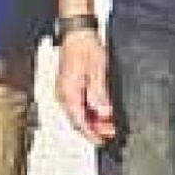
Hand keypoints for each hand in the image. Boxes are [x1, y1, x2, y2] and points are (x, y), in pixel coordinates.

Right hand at [55, 30, 116, 144]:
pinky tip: (100, 111)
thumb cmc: (85, 47)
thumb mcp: (97, 71)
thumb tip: (103, 113)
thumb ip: (99, 94)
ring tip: (108, 124)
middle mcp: (64, 94)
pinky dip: (90, 110)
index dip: (91, 134)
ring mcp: (65, 90)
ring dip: (93, 120)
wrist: (78, 33)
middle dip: (94, 129)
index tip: (102, 141)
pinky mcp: (70, 86)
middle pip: (78, 119)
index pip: (79, 122)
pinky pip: (78, 104)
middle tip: (109, 133)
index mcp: (68, 93)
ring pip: (78, 113)